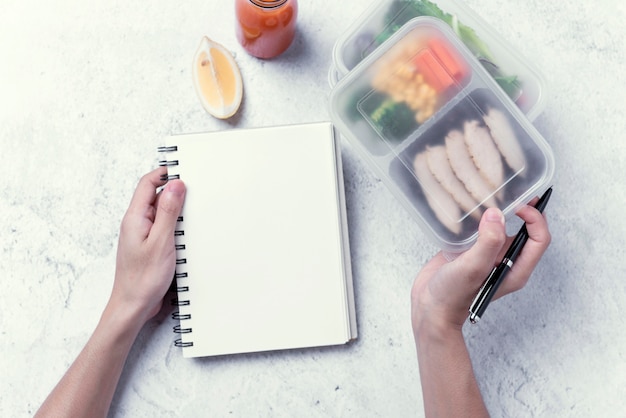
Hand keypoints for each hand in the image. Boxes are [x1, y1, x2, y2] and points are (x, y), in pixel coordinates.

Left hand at [111, 167, 185, 324]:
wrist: (134, 306)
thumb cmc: (143, 279)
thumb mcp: (161, 241)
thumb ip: (168, 212)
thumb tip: (175, 185)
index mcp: (135, 217)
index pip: (147, 183)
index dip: (164, 173)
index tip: (184, 170)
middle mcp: (137, 223)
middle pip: (155, 196)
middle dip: (174, 191)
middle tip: (194, 190)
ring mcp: (143, 235)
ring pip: (161, 213)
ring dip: (177, 211)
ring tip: (193, 213)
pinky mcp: (150, 246)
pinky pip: (164, 228)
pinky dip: (176, 227)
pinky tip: (187, 234)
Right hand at [411, 204, 550, 333]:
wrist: (429, 308)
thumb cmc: (453, 296)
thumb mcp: (473, 269)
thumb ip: (488, 242)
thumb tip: (497, 214)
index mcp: (515, 269)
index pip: (538, 239)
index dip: (535, 219)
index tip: (519, 206)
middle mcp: (505, 260)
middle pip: (525, 230)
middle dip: (524, 209)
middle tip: (514, 190)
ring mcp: (487, 255)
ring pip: (502, 226)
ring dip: (501, 210)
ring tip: (494, 193)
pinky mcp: (470, 250)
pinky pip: (480, 229)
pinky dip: (479, 216)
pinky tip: (470, 206)